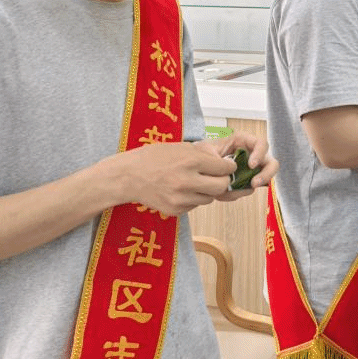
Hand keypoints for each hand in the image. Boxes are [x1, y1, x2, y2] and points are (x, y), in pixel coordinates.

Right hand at [110, 140, 238, 215]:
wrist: (128, 176)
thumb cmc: (153, 158)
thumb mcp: (180, 147)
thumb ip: (203, 154)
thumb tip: (223, 160)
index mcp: (191, 161)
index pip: (224, 168)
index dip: (229, 166)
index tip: (227, 166)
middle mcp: (187, 181)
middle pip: (221, 187)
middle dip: (223, 181)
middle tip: (217, 176)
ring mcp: (181, 198)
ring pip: (209, 198)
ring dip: (207, 191)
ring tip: (195, 182)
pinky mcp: (175, 210)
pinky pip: (194, 205)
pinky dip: (193, 198)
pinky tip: (181, 190)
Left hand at [202, 131, 278, 200]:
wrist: (193, 167)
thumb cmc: (200, 152)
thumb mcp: (205, 151)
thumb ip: (217, 159)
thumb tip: (231, 169)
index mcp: (243, 142)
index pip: (261, 144)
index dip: (260, 154)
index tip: (251, 165)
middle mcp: (250, 156)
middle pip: (270, 164)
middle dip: (265, 175)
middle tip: (254, 183)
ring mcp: (248, 170)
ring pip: (260, 180)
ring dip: (246, 188)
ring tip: (227, 191)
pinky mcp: (243, 183)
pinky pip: (245, 190)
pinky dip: (235, 194)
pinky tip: (221, 193)